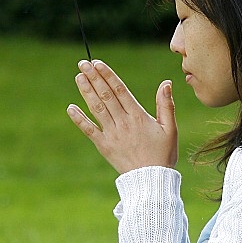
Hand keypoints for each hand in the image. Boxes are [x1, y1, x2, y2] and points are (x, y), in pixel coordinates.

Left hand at [67, 60, 177, 174]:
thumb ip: (166, 105)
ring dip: (86, 92)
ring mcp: (111, 134)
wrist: (151, 179)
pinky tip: (71, 108)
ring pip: (96, 108)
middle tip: (83, 63)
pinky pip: (89, 130)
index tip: (97, 63)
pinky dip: (79, 119)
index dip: (108, 75)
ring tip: (78, 77)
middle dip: (94, 78)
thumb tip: (166, 83)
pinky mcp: (104, 146)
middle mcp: (123, 122)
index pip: (120, 90)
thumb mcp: (170, 128)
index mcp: (138, 116)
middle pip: (106, 95)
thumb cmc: (163, 154)